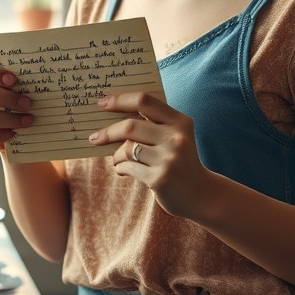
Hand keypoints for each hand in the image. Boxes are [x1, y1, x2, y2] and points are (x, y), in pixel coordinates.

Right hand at [0, 31, 32, 151]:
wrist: (8, 109)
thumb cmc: (11, 83)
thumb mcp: (10, 66)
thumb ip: (2, 51)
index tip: (15, 80)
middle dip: (10, 100)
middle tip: (29, 103)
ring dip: (10, 120)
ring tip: (28, 120)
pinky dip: (0, 135)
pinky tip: (13, 133)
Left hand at [86, 92, 216, 218]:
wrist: (199, 194)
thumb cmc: (178, 160)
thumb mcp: (173, 136)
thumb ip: (151, 123)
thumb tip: (111, 111)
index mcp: (180, 121)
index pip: (144, 101)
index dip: (119, 100)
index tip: (101, 102)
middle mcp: (176, 138)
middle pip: (130, 126)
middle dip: (108, 132)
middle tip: (94, 137)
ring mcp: (169, 159)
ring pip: (127, 148)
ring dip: (117, 155)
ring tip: (118, 160)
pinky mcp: (159, 178)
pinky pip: (128, 167)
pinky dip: (120, 168)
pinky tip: (123, 170)